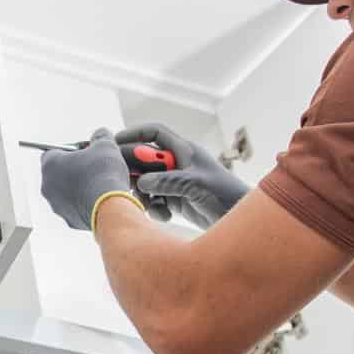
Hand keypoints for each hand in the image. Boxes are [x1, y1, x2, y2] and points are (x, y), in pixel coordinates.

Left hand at [39, 129, 140, 229]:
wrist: (111, 207)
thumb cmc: (104, 173)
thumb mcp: (106, 144)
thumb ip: (100, 136)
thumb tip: (100, 135)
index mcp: (50, 164)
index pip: (52, 151)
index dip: (69, 149)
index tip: (84, 150)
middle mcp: (48, 186)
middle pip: (59, 172)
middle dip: (75, 168)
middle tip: (93, 165)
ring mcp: (57, 205)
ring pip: (67, 192)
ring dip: (80, 186)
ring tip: (100, 182)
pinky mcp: (69, 220)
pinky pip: (76, 207)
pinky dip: (86, 202)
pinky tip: (101, 197)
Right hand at [115, 122, 247, 229]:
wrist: (239, 221)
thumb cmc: (224, 195)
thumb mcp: (196, 185)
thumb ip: (168, 181)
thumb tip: (142, 182)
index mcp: (185, 150)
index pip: (155, 133)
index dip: (134, 134)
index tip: (114, 142)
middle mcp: (178, 163)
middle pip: (145, 159)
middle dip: (133, 172)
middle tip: (122, 183)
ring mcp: (175, 182)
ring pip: (146, 182)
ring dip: (143, 195)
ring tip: (150, 207)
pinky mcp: (175, 199)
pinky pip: (154, 199)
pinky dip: (154, 208)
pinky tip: (165, 215)